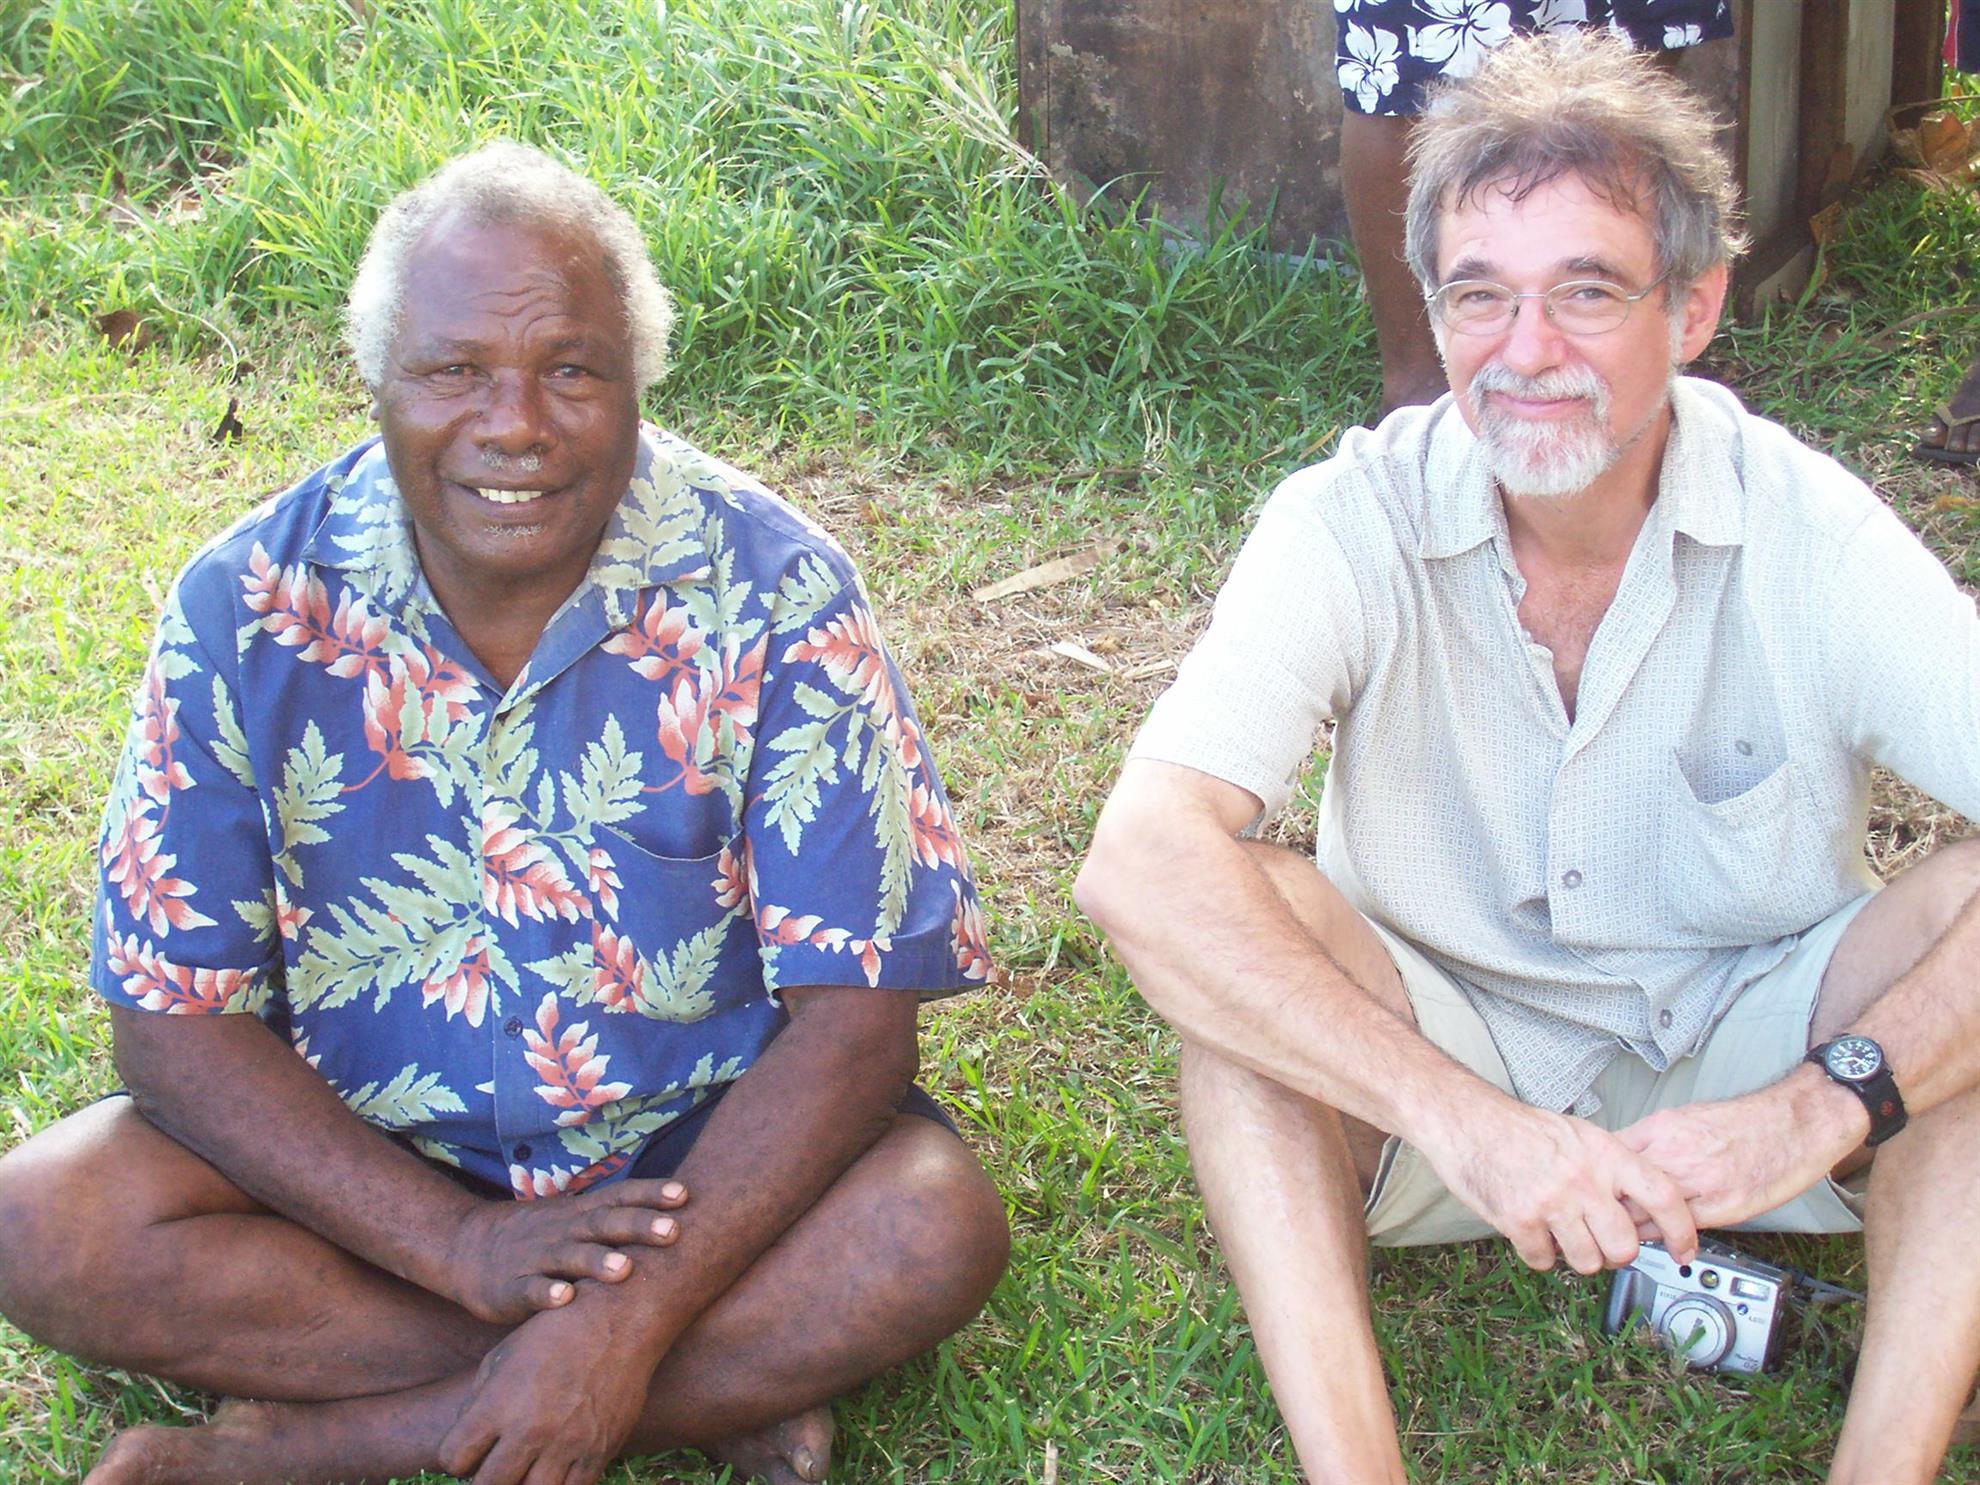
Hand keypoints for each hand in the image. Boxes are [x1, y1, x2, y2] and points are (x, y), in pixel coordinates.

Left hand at [438, 1301, 655, 1484]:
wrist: (619, 1318)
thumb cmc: (556, 1330)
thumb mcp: (504, 1353)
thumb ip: (479, 1400)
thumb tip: (470, 1439)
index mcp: (497, 1404)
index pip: (452, 1459)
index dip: (456, 1457)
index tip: (469, 1450)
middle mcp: (529, 1430)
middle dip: (486, 1477)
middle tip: (497, 1463)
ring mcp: (567, 1444)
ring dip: (523, 1483)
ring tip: (526, 1467)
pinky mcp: (599, 1450)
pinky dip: (559, 1484)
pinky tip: (556, 1467)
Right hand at [444, 1178, 688, 1323]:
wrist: (465, 1246)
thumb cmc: (537, 1236)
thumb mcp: (574, 1219)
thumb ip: (614, 1218)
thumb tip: (677, 1219)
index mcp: (580, 1213)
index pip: (619, 1195)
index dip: (650, 1194)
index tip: (685, 1195)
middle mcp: (562, 1230)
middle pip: (602, 1222)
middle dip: (637, 1225)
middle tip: (672, 1231)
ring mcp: (536, 1257)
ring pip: (569, 1256)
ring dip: (596, 1261)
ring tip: (624, 1269)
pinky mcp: (511, 1287)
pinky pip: (530, 1290)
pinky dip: (547, 1293)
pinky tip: (566, 1299)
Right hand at [1422, 1102, 1698, 1273]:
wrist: (1468, 1121)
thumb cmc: (1522, 1129)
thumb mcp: (1581, 1135)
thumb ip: (1612, 1169)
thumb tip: (1640, 1208)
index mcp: (1606, 1154)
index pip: (1664, 1197)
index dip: (1682, 1231)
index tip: (1684, 1252)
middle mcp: (1585, 1180)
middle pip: (1624, 1247)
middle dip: (1614, 1254)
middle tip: (1599, 1242)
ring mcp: (1552, 1202)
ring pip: (1588, 1263)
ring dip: (1575, 1256)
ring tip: (1560, 1232)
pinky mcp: (1520, 1220)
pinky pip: (1544, 1261)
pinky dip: (1538, 1253)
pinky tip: (1530, 1229)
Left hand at [1615, 1075, 1865, 1229]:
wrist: (1793, 1122)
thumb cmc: (1742, 1121)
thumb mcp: (1684, 1118)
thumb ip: (1651, 1140)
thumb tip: (1623, 1158)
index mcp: (1660, 1129)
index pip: (1608, 1158)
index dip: (1596, 1179)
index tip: (1590, 1191)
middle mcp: (1673, 1154)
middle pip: (1619, 1190)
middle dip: (1606, 1209)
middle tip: (1600, 1222)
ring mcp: (1697, 1183)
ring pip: (1644, 1215)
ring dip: (1632, 1229)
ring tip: (1625, 1238)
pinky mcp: (1722, 1207)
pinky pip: (1680, 1230)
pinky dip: (1666, 1239)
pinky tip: (1663, 1242)